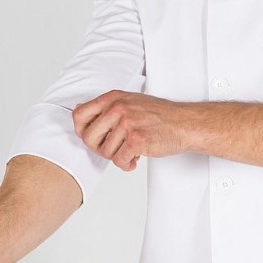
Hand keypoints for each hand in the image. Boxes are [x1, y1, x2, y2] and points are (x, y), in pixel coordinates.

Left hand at [72, 90, 190, 170]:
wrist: (184, 123)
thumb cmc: (159, 115)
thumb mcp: (129, 101)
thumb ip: (106, 107)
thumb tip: (78, 112)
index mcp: (113, 98)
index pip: (79, 115)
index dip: (83, 131)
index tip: (96, 137)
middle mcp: (118, 108)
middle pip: (88, 138)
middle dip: (100, 148)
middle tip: (115, 148)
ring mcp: (127, 123)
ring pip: (105, 152)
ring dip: (118, 157)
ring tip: (131, 151)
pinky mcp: (137, 139)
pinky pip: (119, 161)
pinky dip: (127, 164)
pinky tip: (136, 158)